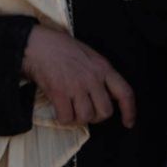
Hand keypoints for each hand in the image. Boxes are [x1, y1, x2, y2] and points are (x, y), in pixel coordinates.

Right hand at [20, 26, 135, 127]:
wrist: (38, 44)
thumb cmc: (61, 49)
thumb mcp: (90, 56)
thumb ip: (101, 74)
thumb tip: (108, 94)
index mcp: (103, 67)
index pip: (125, 92)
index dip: (129, 111)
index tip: (128, 122)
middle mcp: (92, 78)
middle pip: (105, 112)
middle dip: (96, 116)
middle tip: (86, 110)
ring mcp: (76, 86)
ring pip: (86, 117)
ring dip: (78, 118)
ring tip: (71, 108)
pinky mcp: (59, 93)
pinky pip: (67, 118)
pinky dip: (63, 118)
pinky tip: (60, 109)